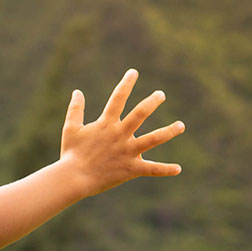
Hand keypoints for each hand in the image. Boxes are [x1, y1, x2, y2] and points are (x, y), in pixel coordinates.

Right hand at [60, 68, 184, 196]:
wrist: (73, 178)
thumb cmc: (71, 153)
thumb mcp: (70, 128)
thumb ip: (75, 109)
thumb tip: (77, 91)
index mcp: (106, 124)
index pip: (118, 98)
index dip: (126, 83)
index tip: (134, 72)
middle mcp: (120, 134)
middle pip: (140, 113)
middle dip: (152, 102)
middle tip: (161, 95)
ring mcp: (127, 152)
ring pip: (153, 139)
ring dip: (169, 131)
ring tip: (180, 125)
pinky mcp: (131, 169)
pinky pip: (151, 169)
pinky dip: (165, 169)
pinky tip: (178, 169)